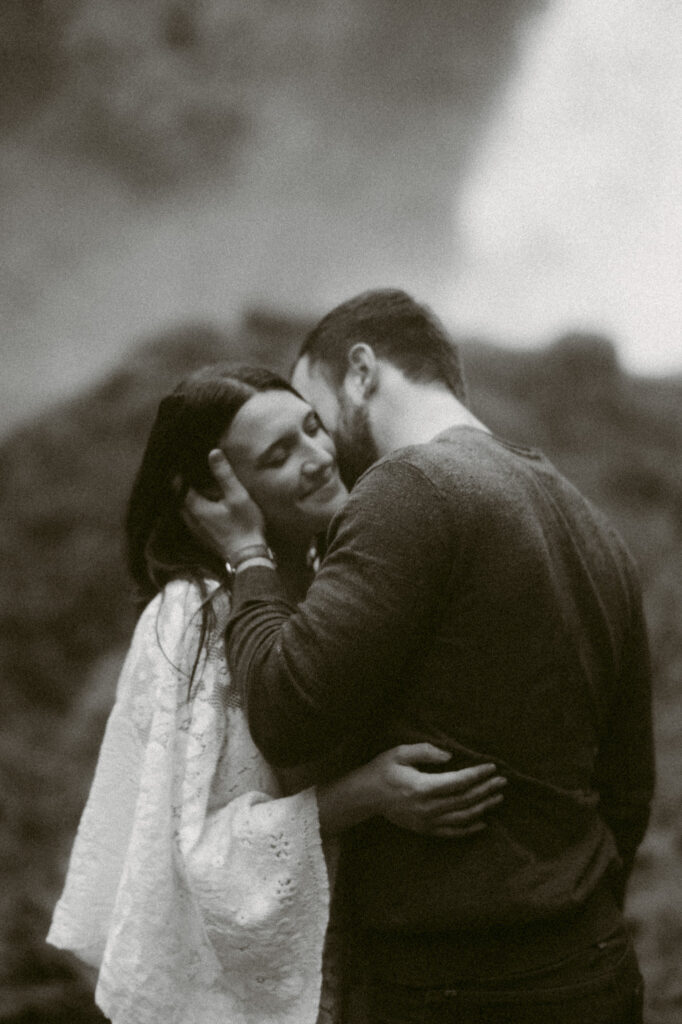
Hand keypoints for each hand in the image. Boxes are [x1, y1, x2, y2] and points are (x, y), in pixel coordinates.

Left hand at [182, 449, 265, 560]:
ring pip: (185, 508)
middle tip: (189, 470)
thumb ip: (224, 475)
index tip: (182, 461)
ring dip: (189, 496)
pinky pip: (193, 516)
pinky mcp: (203, 536)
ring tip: (196, 483)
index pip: (179, 486)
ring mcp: (196, 529)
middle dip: (183, 484)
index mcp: (195, 507)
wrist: (248, 556)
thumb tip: (213, 453)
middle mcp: (190, 519)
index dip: (180, 473)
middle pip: (180, 497)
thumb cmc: (244, 525)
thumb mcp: (237, 496)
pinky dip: (195, 506)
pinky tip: (205, 502)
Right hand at [369, 743, 505, 837]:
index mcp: (422, 787)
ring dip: (483, 807)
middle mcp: (428, 807)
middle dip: (486, 789)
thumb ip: (425, 752)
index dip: (477, 775)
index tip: (491, 767)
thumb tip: (449, 756)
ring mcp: (427, 822)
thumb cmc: (382, 770)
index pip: (458, 782)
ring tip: (498, 797)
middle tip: (502, 780)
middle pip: (465, 799)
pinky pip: (452, 832)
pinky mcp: (425, 830)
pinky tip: (483, 822)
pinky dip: (469, 828)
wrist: (365, 796)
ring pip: (462, 817)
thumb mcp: (400, 753)